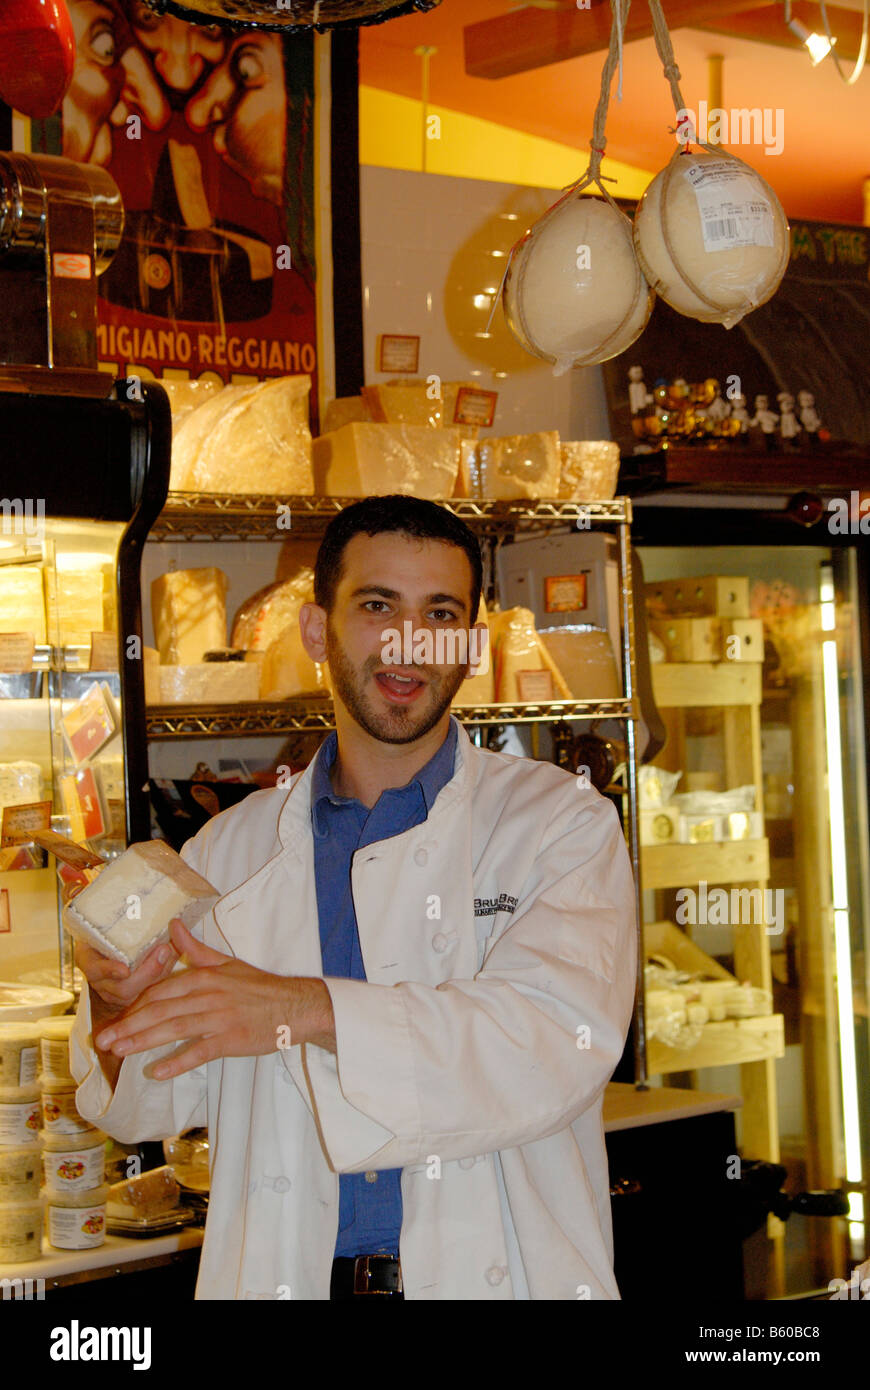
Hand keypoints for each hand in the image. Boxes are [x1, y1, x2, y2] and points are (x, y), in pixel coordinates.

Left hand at [92, 919, 335, 1077]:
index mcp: (204, 977)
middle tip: (104, 1041)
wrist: (294, 1005)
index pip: (160, 992)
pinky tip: (158, 1071)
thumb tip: (173, 925)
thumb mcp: (227, 962)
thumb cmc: (259, 987)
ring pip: (173, 1029)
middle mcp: (207, 995)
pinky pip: (199, 1052)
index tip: (117, 1021)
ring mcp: (218, 1018)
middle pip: (159, 1011)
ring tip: (119, 1053)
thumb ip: (195, 948)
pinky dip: (177, 1062)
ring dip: (143, 1041)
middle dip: (128, 1026)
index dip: (135, 1007)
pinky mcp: (231, 1039)